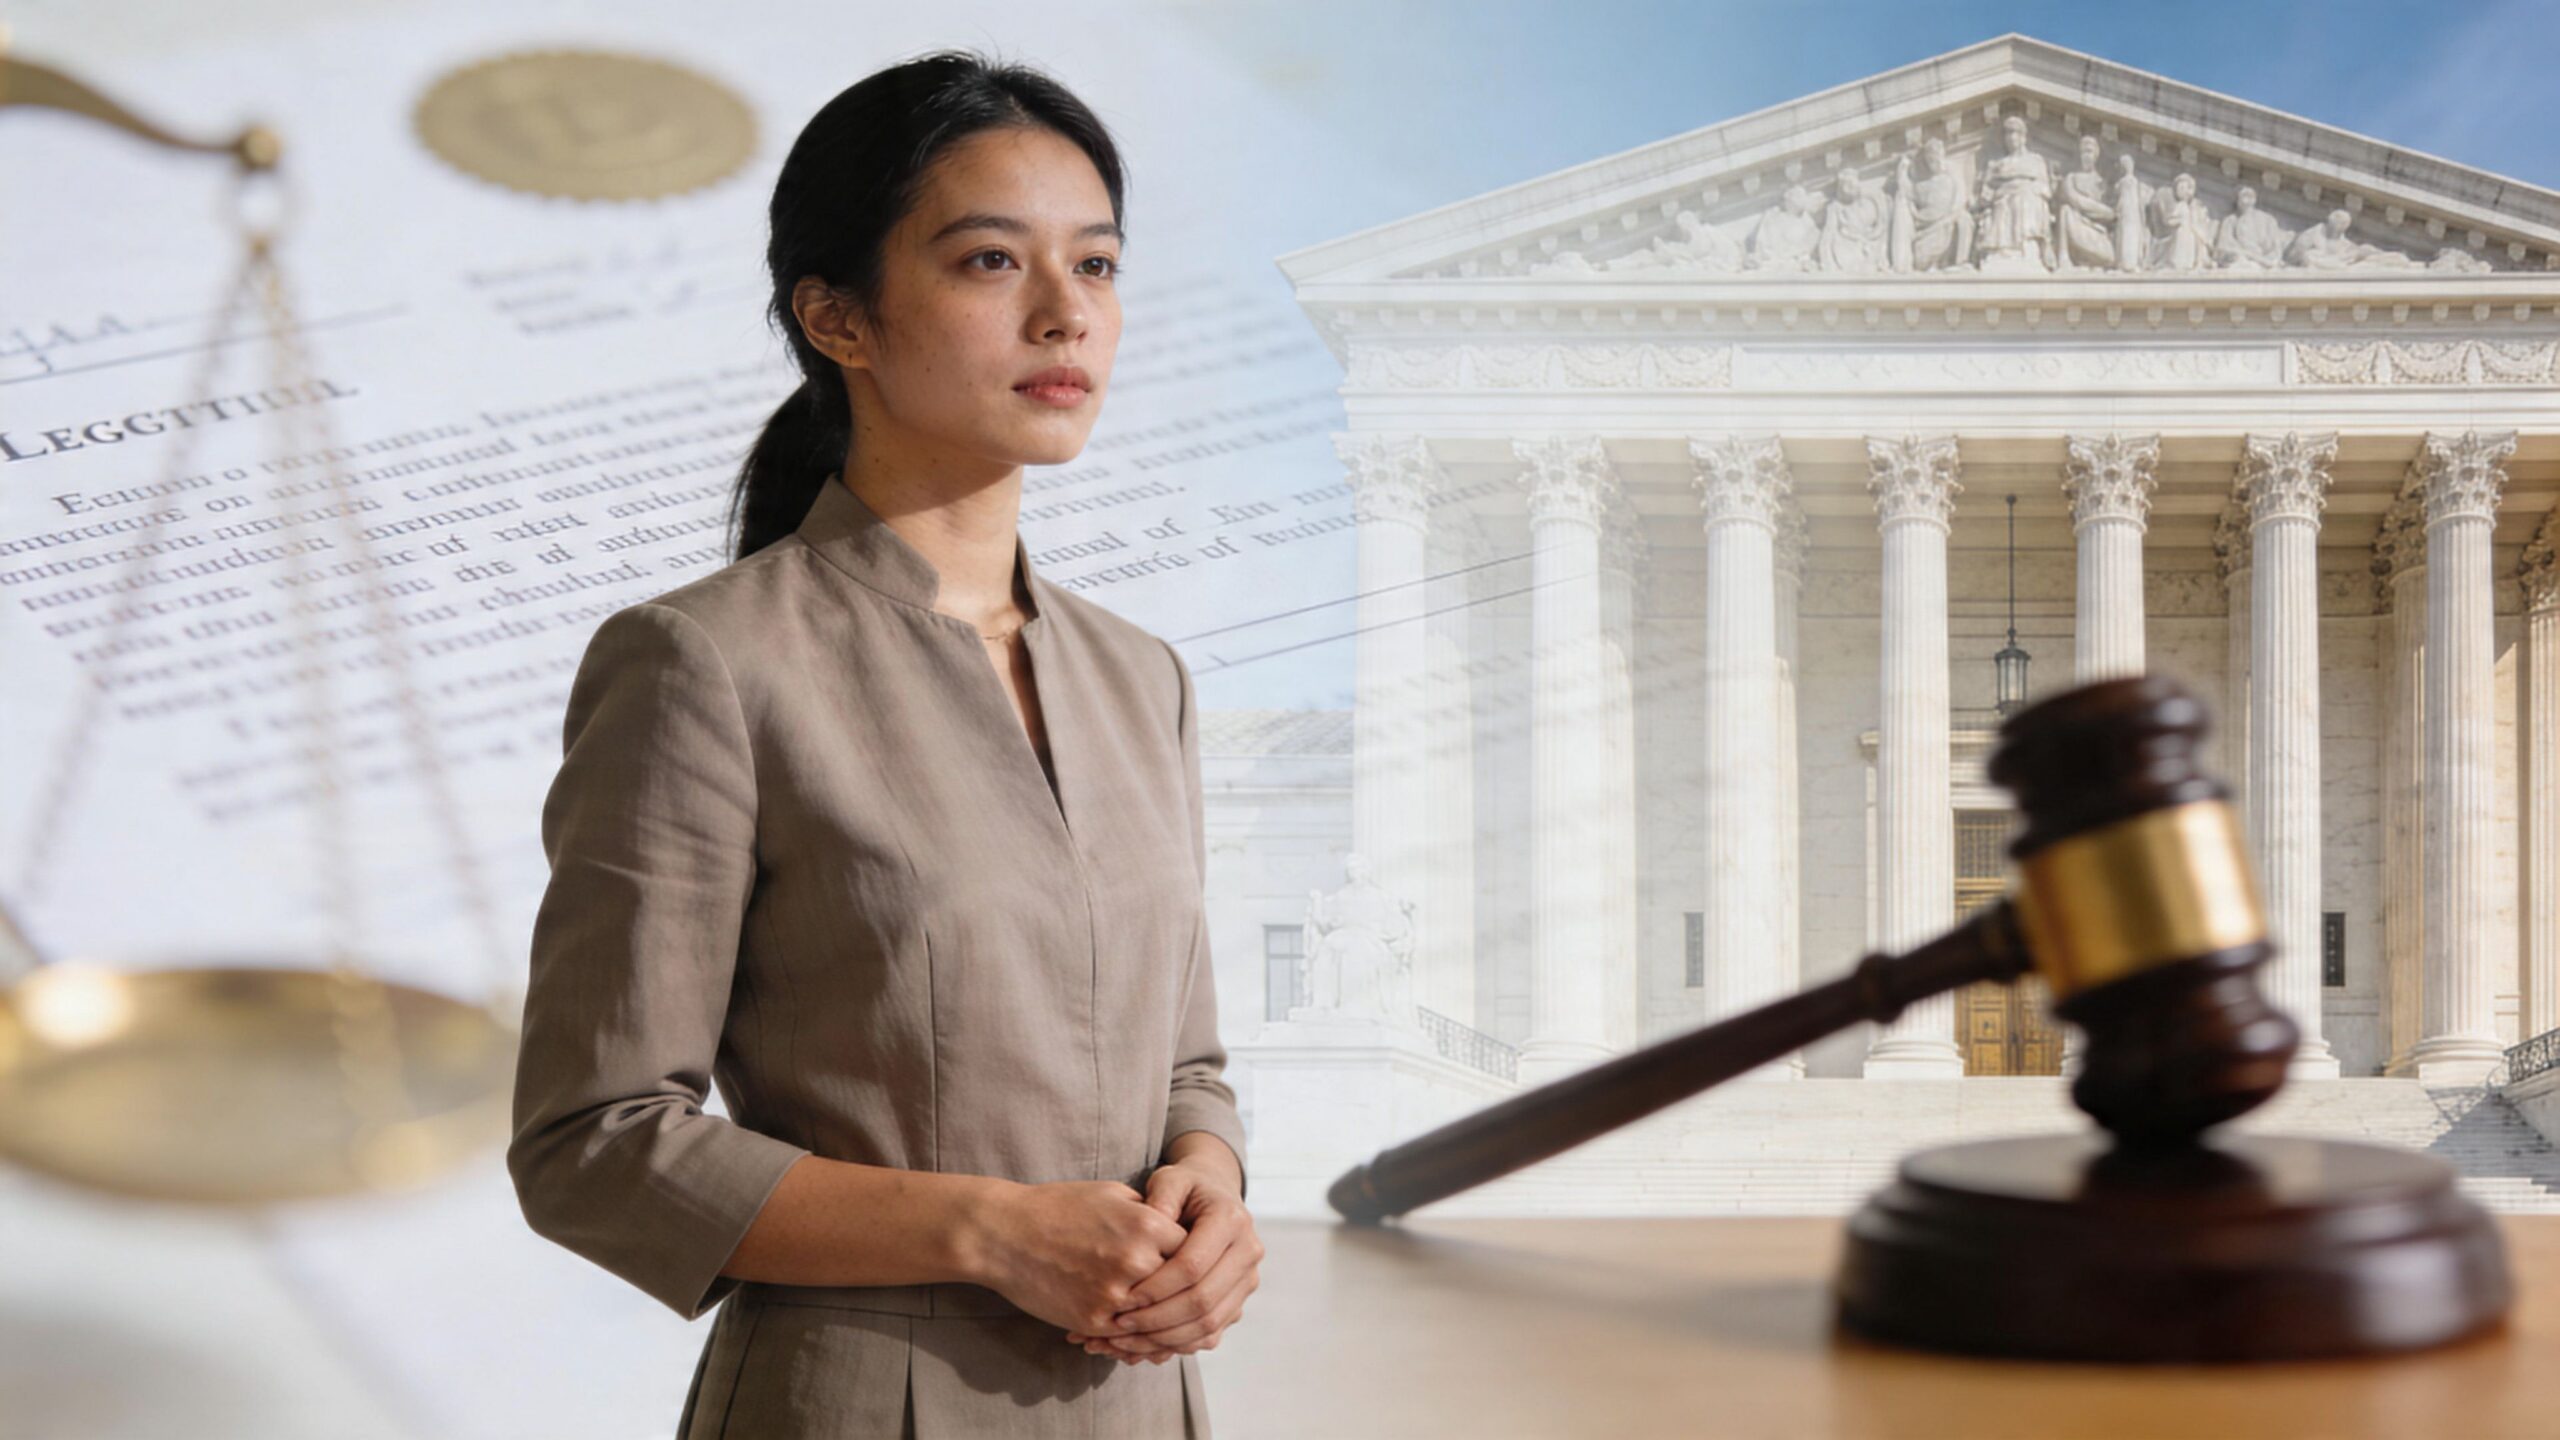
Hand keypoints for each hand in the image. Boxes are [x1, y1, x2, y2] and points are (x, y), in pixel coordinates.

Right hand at [972, 1180, 1191, 1335]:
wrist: (1005, 1234)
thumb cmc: (1058, 1208)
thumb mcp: (1113, 1194)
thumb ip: (1151, 1212)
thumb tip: (1180, 1228)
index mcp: (1146, 1225)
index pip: (1195, 1251)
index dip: (1198, 1258)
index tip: (1197, 1262)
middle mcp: (1135, 1261)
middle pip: (1183, 1288)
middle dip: (1187, 1294)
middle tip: (1196, 1300)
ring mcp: (1114, 1295)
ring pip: (1159, 1319)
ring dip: (1167, 1323)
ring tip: (1174, 1321)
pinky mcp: (1092, 1320)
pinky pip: (1128, 1336)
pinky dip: (1137, 1337)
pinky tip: (1141, 1334)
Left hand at [1063, 1161, 1260, 1365]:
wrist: (1213, 1198)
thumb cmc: (1184, 1189)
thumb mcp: (1170, 1180)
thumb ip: (1161, 1196)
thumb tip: (1154, 1220)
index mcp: (1232, 1220)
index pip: (1193, 1265)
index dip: (1157, 1286)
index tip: (1125, 1298)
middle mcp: (1249, 1252)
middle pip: (1203, 1300)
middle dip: (1158, 1318)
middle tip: (1121, 1325)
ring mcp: (1248, 1280)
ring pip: (1209, 1323)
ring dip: (1166, 1337)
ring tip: (1128, 1339)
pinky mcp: (1239, 1301)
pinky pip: (1211, 1333)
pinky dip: (1178, 1344)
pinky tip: (1146, 1344)